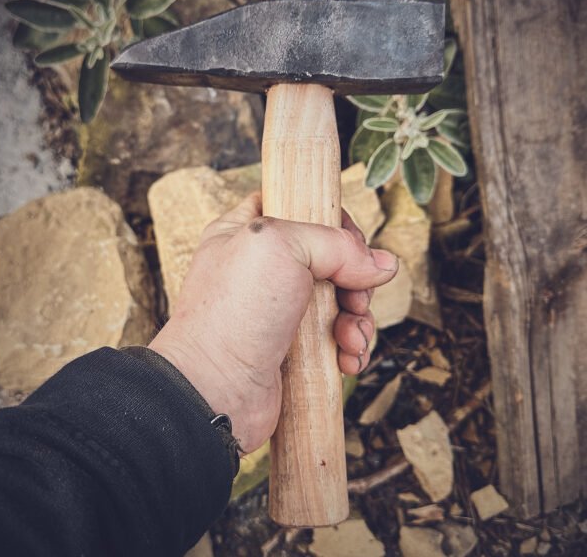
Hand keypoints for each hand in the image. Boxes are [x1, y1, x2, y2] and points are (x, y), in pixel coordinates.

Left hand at [149, 192, 397, 452]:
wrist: (216, 392)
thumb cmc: (233, 313)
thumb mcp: (281, 247)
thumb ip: (335, 243)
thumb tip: (382, 264)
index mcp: (248, 233)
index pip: (300, 206)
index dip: (333, 219)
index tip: (351, 241)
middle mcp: (265, 270)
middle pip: (332, 256)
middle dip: (355, 278)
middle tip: (354, 298)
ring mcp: (280, 310)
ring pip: (341, 299)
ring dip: (357, 318)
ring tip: (349, 338)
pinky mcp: (295, 347)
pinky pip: (338, 337)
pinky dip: (350, 346)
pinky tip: (347, 358)